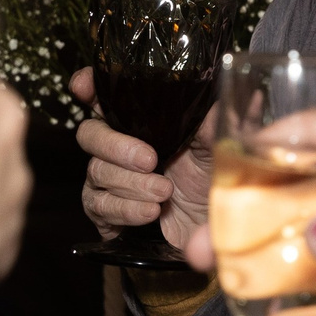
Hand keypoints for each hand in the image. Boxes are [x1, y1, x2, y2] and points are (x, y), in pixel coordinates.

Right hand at [73, 65, 213, 248]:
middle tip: (150, 161)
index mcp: (142, 123)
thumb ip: (215, 121)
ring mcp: (111, 181)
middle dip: (116, 146)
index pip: (105, 96)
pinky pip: (98, 206)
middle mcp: (121, 147)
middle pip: (89, 134)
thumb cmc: (214, 181)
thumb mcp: (220, 147)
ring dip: (132, 184)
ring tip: (165, 192)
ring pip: (96, 172)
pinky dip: (125, 209)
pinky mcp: (109, 213)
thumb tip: (232, 95)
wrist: (212, 229)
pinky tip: (151, 212)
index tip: (84, 87)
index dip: (89, 86)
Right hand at [178, 99, 315, 307]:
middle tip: (208, 231)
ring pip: (300, 238)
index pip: (313, 131)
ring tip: (217, 269)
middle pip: (294, 188)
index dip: (266, 144)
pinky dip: (292, 293)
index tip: (222, 160)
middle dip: (247, 209)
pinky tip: (259, 302)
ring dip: (259, 254)